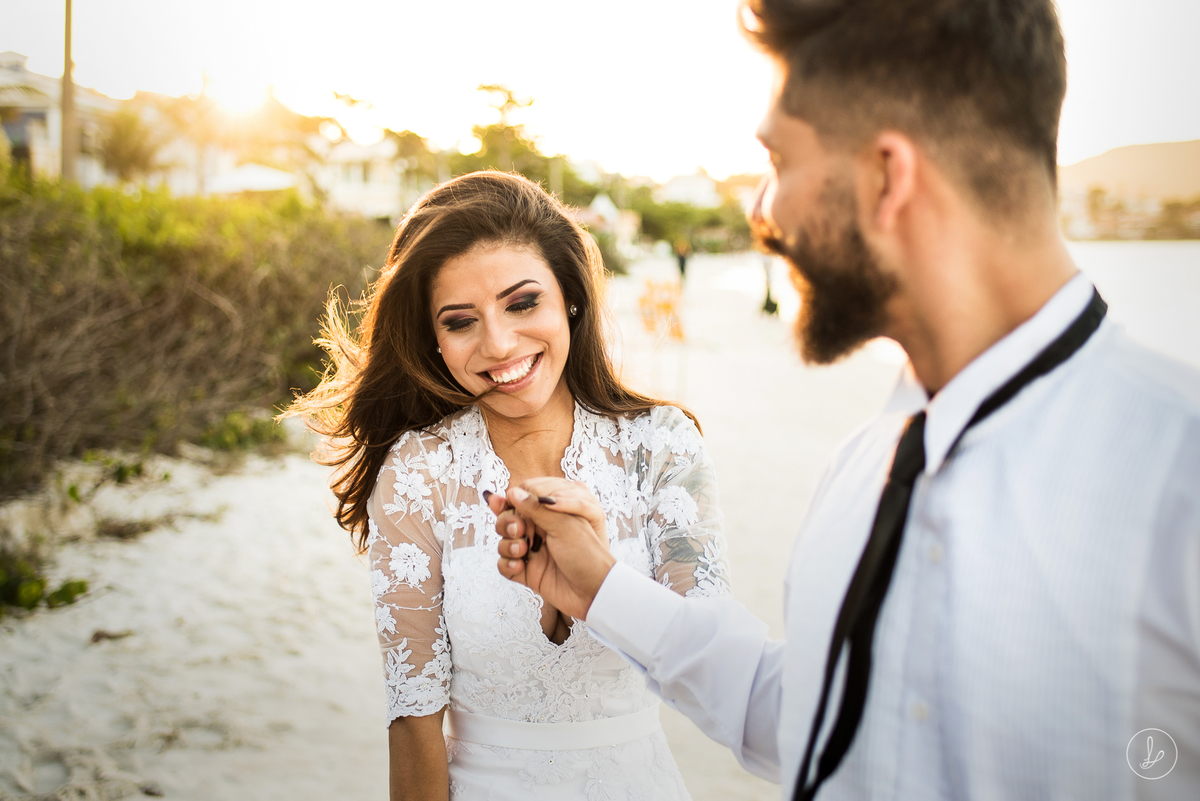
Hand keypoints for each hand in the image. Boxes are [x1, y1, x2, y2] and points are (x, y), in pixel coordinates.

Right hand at [488, 480, 615, 619]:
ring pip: (504, 541)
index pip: (522, 499)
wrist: (594, 592)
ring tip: (522, 550)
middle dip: (507, 522)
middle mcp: (540, 530)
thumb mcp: (564, 525)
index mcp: (551, 514)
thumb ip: (537, 508)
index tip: (509, 504)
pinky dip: (508, 565)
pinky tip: (520, 566)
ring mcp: (532, 551)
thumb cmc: (586, 555)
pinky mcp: (527, 571)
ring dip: (507, 544)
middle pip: (508, 518)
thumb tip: (514, 492)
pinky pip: (505, 564)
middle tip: (519, 530)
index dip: (513, 501)